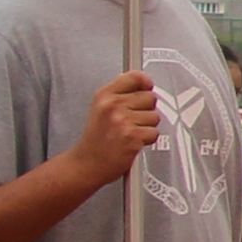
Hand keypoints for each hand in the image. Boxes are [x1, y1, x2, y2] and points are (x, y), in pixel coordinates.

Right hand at [73, 71, 162, 185]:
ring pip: (154, 116)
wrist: (87, 164)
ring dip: (146, 126)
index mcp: (104, 95)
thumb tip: (145, 85)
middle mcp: (113, 105)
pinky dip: (147, 140)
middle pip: (150, 97)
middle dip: (146, 109)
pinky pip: (154, 132)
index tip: (146, 88)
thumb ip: (120, 94)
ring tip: (130, 133)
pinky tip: (132, 142)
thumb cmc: (96, 139)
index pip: (135, 77)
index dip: (145, 83)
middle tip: (132, 121)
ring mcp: (123, 121)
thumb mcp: (100, 108)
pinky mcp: (133, 137)